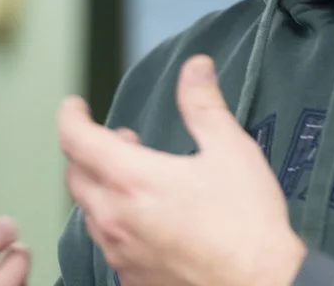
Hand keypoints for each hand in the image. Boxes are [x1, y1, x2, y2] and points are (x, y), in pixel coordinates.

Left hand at [58, 55, 305, 285]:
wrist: (263, 285)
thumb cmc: (247, 223)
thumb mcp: (230, 150)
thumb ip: (203, 105)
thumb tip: (194, 68)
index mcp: (132, 180)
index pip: (77, 140)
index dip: (70, 117)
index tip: (74, 106)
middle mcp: (116, 219)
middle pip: (76, 177)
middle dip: (87, 151)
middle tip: (117, 138)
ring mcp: (122, 254)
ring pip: (90, 214)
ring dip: (101, 188)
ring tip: (133, 178)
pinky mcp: (134, 280)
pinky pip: (110, 246)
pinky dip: (116, 224)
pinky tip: (145, 221)